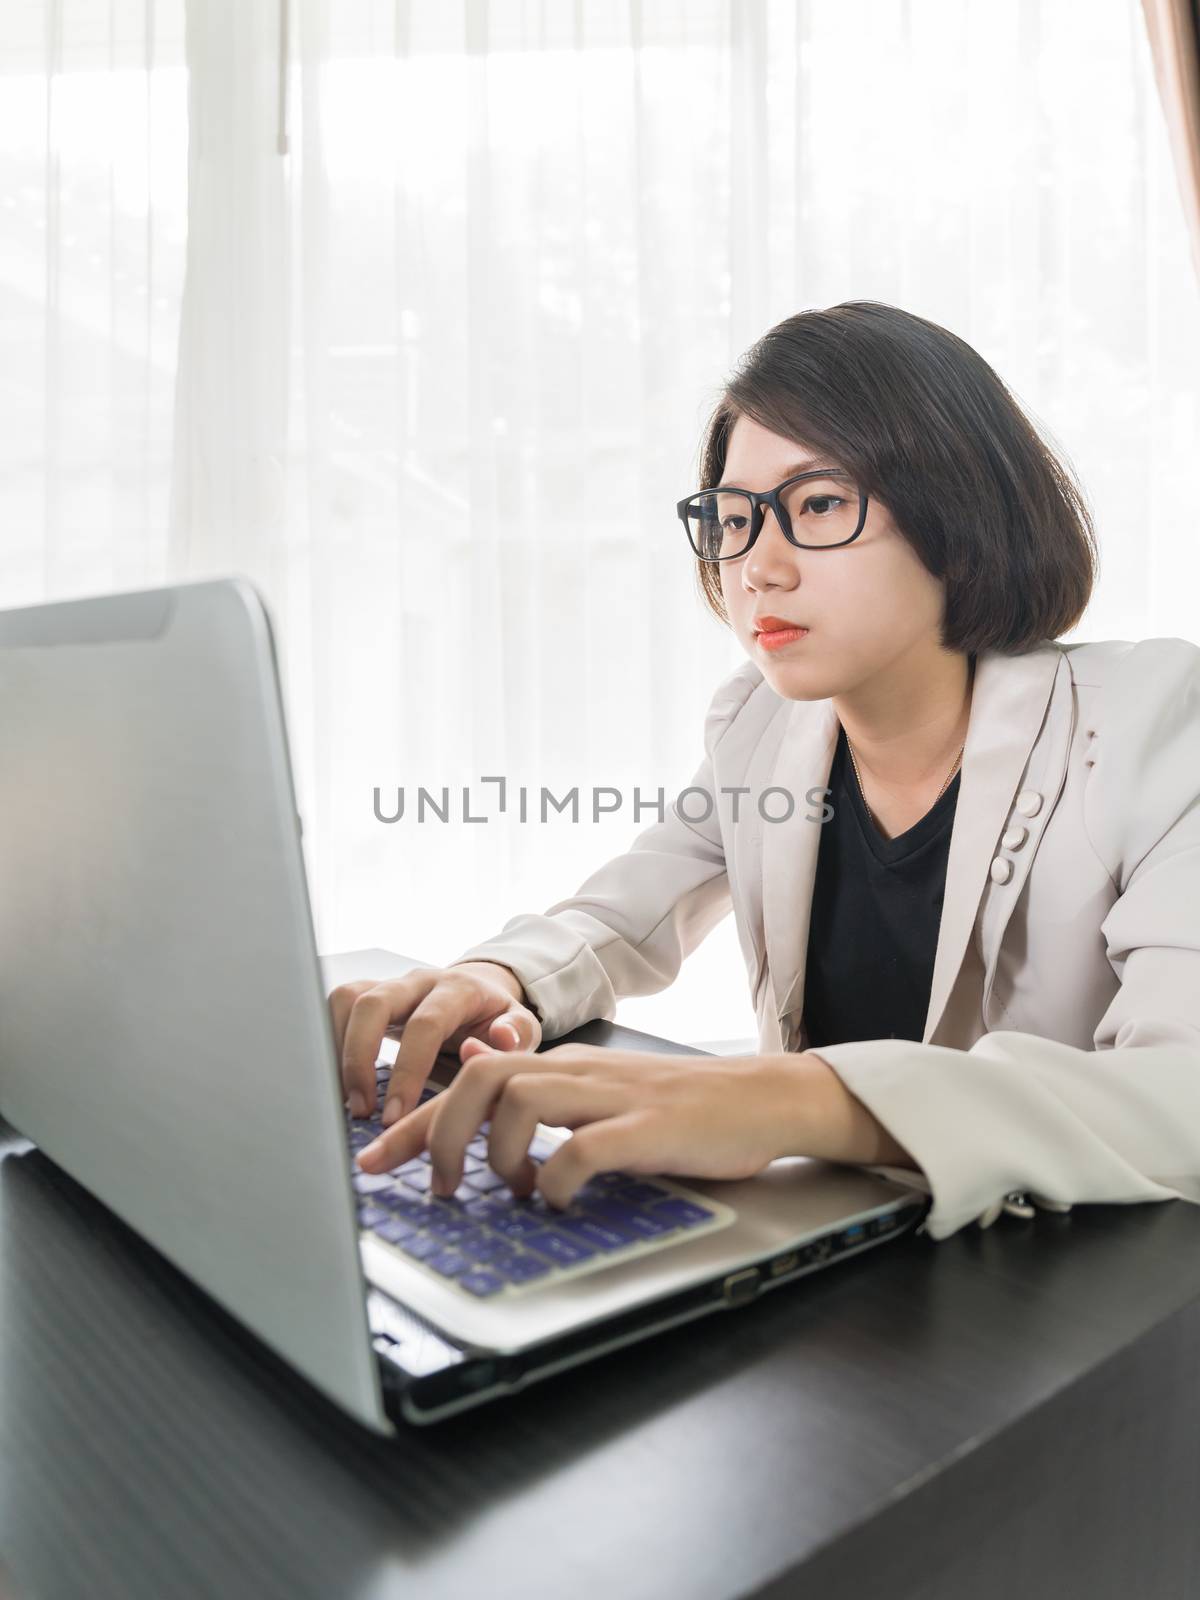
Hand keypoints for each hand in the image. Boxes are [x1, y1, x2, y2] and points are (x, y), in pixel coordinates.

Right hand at [327, 962, 540, 1123]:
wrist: (480, 992)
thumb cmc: (498, 1019)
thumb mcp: (521, 1028)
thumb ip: (515, 1036)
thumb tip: (499, 1041)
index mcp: (458, 989)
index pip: (425, 1024)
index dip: (407, 1071)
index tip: (396, 1116)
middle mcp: (418, 981)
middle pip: (373, 1003)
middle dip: (359, 1059)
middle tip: (362, 1109)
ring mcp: (389, 984)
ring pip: (347, 1000)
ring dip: (337, 1051)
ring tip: (345, 1100)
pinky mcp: (368, 994)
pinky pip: (335, 1007)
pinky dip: (328, 1042)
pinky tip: (335, 1082)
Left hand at [355, 1042, 812, 1207]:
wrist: (761, 1098)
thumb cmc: (680, 1105)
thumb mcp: (599, 1086)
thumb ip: (539, 1080)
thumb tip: (474, 1061)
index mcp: (562, 1067)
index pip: (467, 1081)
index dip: (412, 1123)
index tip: (371, 1162)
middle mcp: (577, 1073)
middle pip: (480, 1079)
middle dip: (440, 1135)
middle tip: (440, 1186)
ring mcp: (613, 1098)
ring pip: (519, 1101)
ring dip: (497, 1155)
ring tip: (510, 1192)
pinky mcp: (648, 1129)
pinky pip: (582, 1147)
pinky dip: (555, 1180)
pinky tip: (558, 1201)